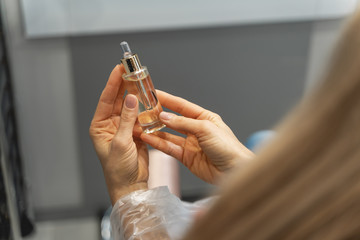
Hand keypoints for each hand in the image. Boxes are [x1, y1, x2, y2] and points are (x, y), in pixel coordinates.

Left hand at [89, 65, 147, 204]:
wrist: (131, 185)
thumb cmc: (119, 168)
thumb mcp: (121, 142)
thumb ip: (127, 120)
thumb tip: (131, 98)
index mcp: (100, 126)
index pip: (106, 100)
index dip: (112, 83)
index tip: (118, 68)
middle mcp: (111, 124)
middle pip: (118, 100)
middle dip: (125, 85)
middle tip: (132, 70)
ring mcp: (124, 127)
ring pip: (131, 107)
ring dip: (136, 95)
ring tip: (142, 80)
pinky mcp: (136, 132)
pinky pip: (140, 116)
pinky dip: (145, 109)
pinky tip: (150, 99)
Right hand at [141, 90, 254, 183]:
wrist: (233, 171)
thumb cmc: (228, 148)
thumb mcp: (206, 129)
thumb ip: (184, 123)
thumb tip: (165, 117)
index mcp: (205, 118)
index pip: (182, 106)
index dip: (168, 100)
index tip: (154, 94)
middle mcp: (196, 130)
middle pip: (174, 120)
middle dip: (159, 116)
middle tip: (144, 111)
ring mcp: (191, 144)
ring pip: (169, 135)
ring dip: (156, 131)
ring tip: (142, 126)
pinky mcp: (186, 157)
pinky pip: (170, 148)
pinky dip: (159, 144)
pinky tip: (149, 139)